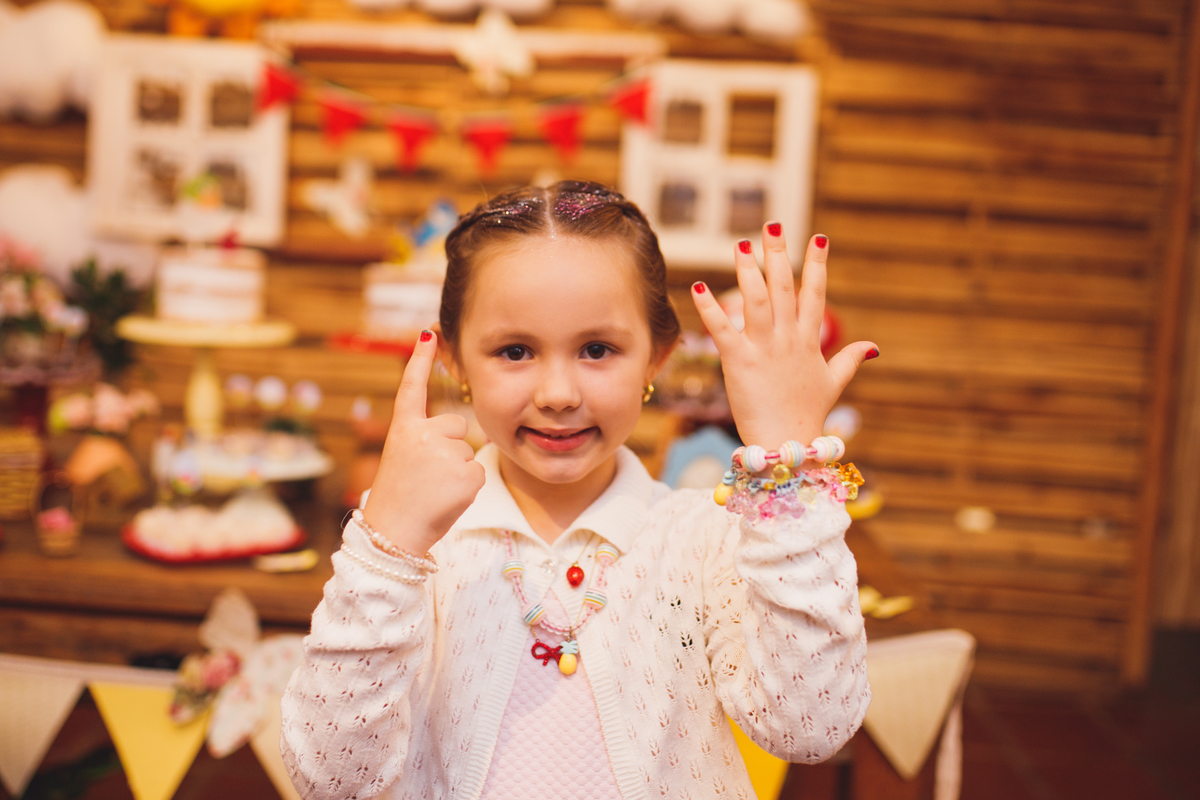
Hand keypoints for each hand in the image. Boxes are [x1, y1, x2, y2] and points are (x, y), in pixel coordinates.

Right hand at [362, 331, 485, 553]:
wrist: (394, 533)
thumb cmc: (399, 498)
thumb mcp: (404, 458)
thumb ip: (426, 439)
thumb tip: (459, 431)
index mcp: (403, 429)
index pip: (412, 387)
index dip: (421, 359)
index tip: (429, 333)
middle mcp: (424, 435)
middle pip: (457, 426)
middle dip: (450, 447)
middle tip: (427, 475)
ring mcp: (446, 454)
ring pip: (468, 451)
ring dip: (458, 470)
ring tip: (433, 489)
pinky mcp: (466, 475)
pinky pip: (478, 472)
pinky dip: (468, 487)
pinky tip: (446, 498)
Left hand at [691, 225, 876, 461]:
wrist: (787, 443)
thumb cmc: (808, 414)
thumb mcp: (833, 383)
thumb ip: (850, 360)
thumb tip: (874, 346)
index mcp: (809, 340)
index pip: (815, 294)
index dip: (817, 266)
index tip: (819, 238)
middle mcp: (788, 338)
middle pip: (784, 287)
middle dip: (779, 254)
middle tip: (773, 225)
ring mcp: (764, 348)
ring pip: (756, 300)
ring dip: (748, 271)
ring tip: (741, 245)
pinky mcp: (738, 362)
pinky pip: (722, 330)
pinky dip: (709, 308)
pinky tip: (698, 287)